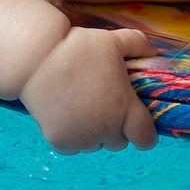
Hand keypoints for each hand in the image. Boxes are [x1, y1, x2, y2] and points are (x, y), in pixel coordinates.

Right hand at [18, 26, 157, 153]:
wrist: (36, 59)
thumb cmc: (77, 47)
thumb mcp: (113, 40)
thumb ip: (138, 45)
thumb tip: (153, 52)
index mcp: (125, 108)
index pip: (146, 139)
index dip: (145, 134)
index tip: (137, 125)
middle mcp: (106, 128)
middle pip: (119, 142)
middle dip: (115, 129)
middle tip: (102, 106)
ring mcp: (82, 137)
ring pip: (95, 145)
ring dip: (93, 134)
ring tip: (81, 108)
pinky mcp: (60, 141)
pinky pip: (73, 148)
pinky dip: (71, 137)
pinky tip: (66, 116)